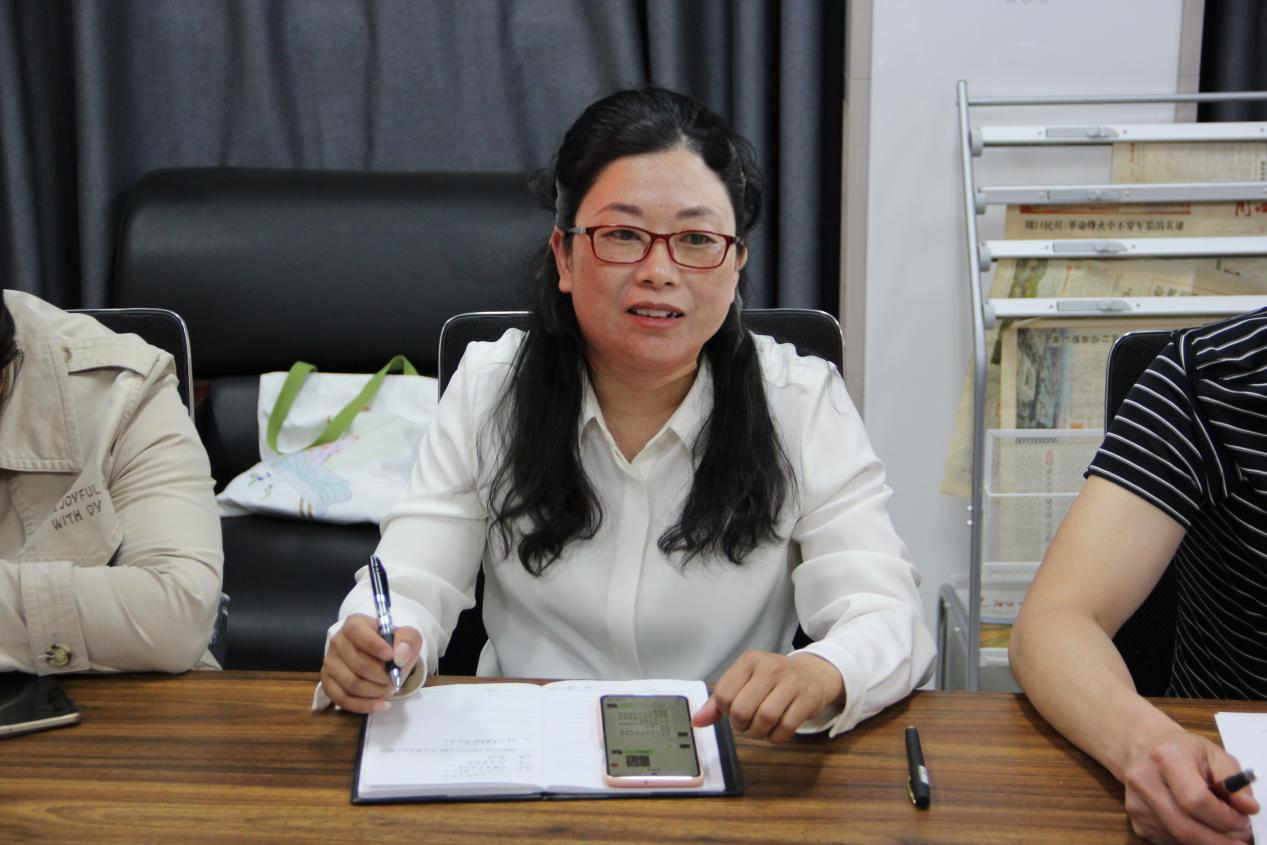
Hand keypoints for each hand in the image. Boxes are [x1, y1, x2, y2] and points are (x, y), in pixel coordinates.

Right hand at [319, 614, 421, 713]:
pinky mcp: (328, 682)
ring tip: (389, 690)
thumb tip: (400, 655)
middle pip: (358, 664)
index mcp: (354, 624)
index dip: (375, 646)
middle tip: (395, 680)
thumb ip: (408, 640)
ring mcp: (330, 662)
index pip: (358, 633)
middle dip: (381, 677)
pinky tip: (380, 704)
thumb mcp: (407, 637)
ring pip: (350, 684)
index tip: (392, 657)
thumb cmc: (393, 644)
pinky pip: (341, 699)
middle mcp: (338, 641)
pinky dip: (363, 705)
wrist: (382, 656)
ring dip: (375, 692)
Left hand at [691, 651, 843, 742]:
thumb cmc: (773, 680)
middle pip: (742, 709)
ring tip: (761, 728)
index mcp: (749, 661)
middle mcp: (770, 667)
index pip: (723, 694)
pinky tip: (776, 730)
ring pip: (764, 719)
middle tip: (747, 724)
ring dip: (759, 732)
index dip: (725, 711)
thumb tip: (697, 721)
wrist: (814, 673)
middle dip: (741, 726)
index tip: (734, 710)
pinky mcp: (808, 698)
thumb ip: (719, 702)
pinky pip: (786, 727)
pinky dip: (777, 737)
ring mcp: (791, 681)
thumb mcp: (745, 681)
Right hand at [1120, 727, 1256, 843]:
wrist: (1144, 748)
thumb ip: (1235, 782)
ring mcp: (1137, 804)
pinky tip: (1198, 824)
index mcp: (1167, 757)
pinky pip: (1170, 841)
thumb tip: (1248, 809)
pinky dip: (1192, 839)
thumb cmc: (1183, 751)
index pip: (1196, 800)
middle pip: (1186, 828)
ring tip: (1221, 827)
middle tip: (1241, 839)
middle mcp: (1144, 781)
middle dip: (1220, 840)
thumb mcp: (1215, 755)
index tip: (1242, 820)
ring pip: (1180, 839)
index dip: (1225, 817)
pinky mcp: (1137, 822)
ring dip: (1208, 840)